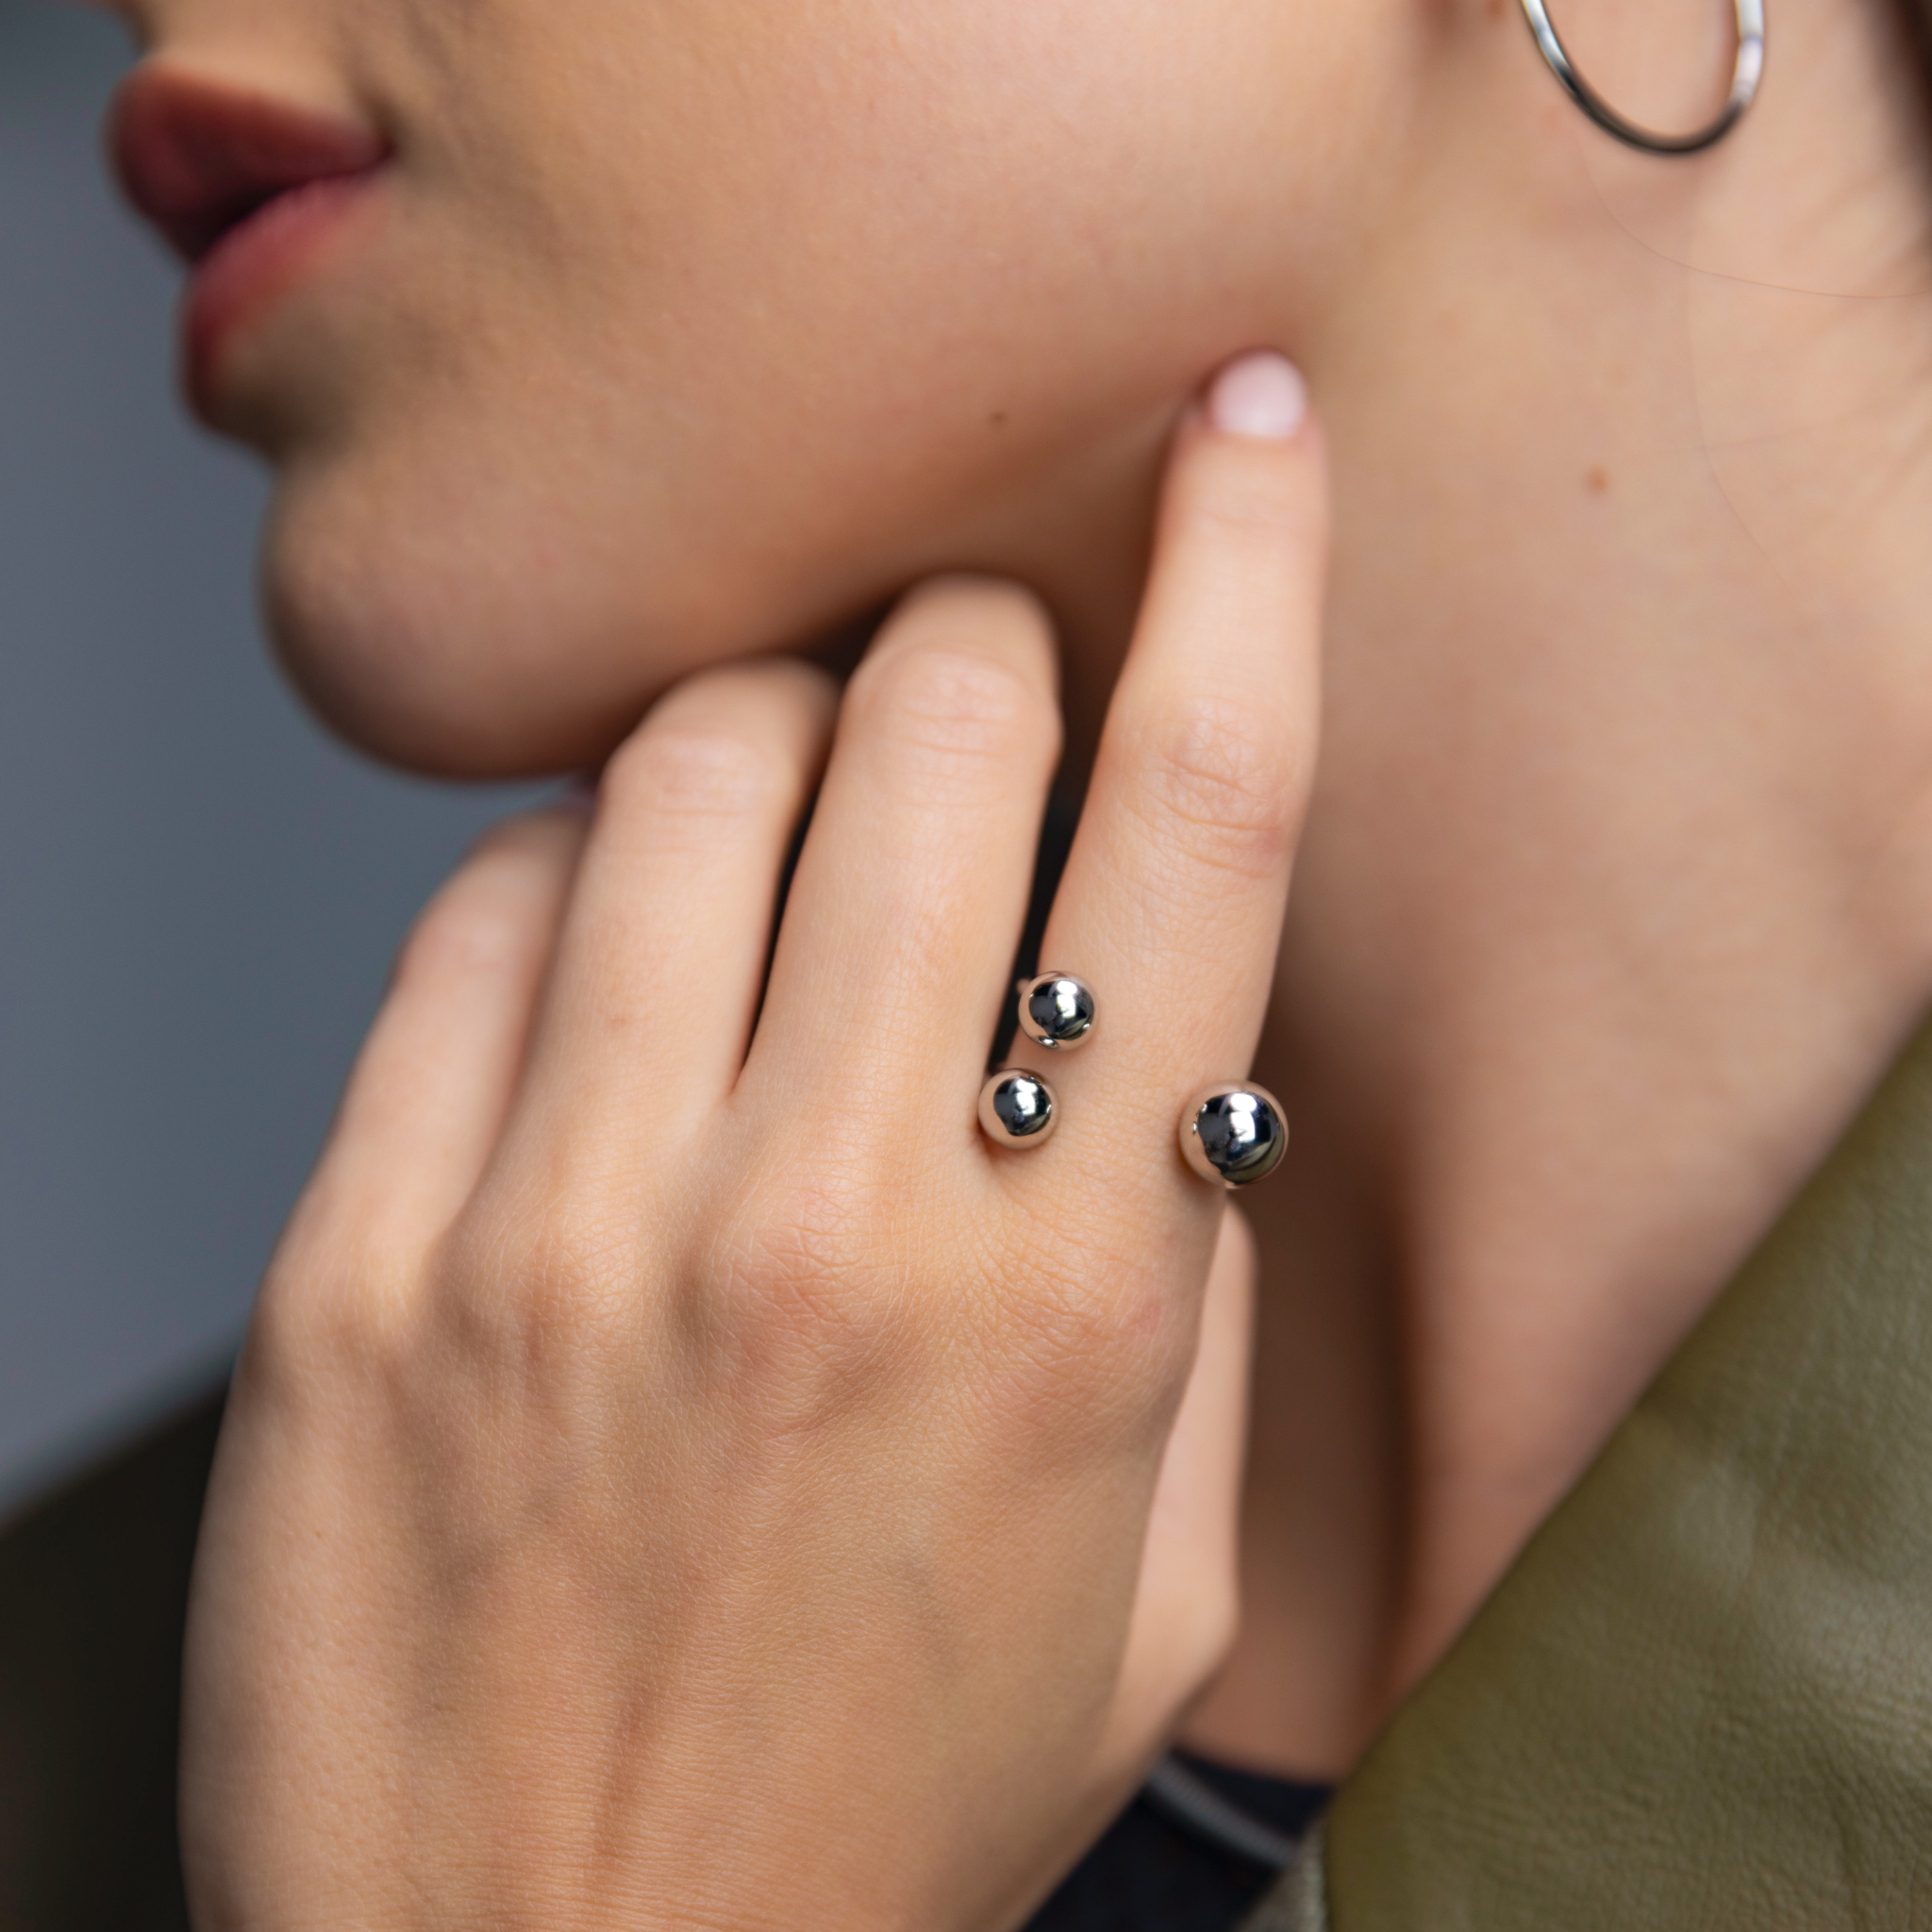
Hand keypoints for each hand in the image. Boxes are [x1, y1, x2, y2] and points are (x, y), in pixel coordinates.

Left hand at [180, 355, 1327, 1931]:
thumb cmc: (874, 1792)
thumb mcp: (1140, 1572)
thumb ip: (1169, 1273)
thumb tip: (1155, 1026)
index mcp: (1062, 1305)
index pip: (1200, 829)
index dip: (1251, 581)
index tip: (1251, 435)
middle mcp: (822, 1220)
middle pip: (928, 718)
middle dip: (973, 649)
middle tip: (969, 707)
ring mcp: (567, 1225)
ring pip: (686, 762)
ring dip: (765, 737)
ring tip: (776, 847)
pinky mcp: (363, 1255)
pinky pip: (476, 908)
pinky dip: (561, 882)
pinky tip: (599, 983)